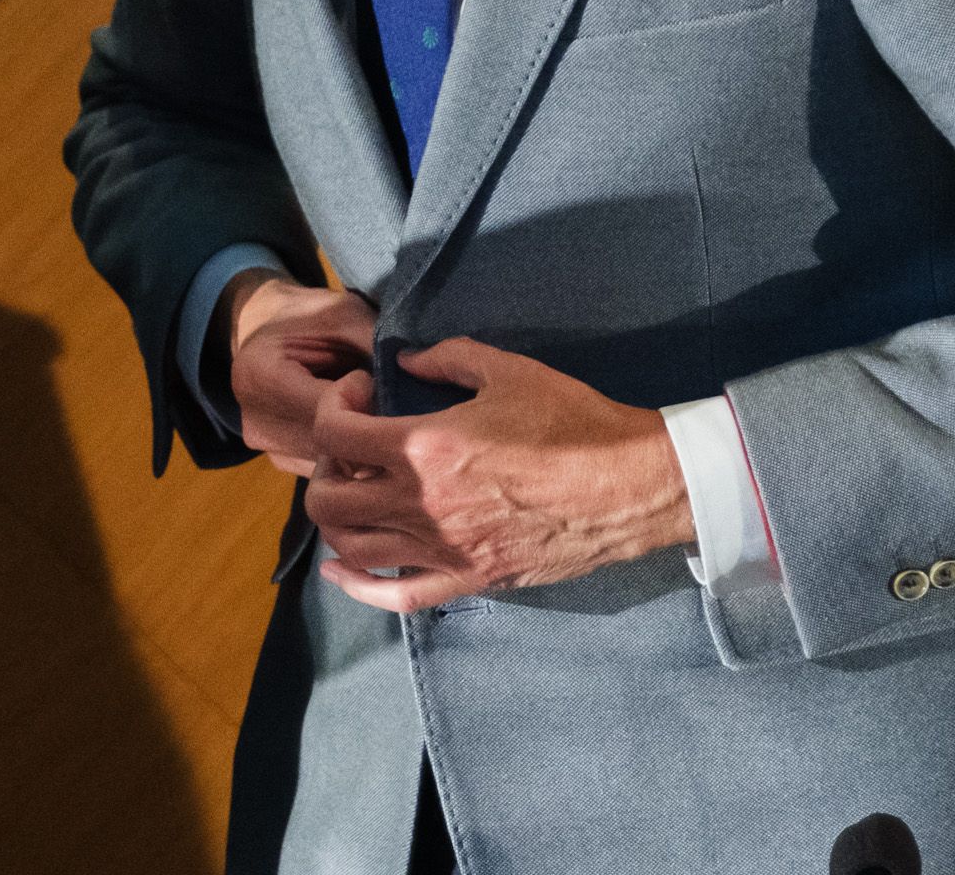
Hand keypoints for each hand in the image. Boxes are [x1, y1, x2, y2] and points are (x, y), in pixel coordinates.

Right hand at [223, 272, 376, 476]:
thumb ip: (375, 344)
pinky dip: (352, 453)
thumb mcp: (343, 313)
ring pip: (334, 464)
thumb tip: (415, 382)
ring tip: (374, 411)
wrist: (263, 328)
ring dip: (364, 445)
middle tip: (391, 403)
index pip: (329, 411)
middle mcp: (257, 422)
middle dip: (370, 428)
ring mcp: (267, 448)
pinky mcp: (282, 461)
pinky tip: (360, 427)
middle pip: (332, 445)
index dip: (366, 399)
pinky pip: (329, 468)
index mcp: (261, 377)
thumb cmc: (306, 315)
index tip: (374, 377)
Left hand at [305, 338, 692, 613]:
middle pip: (327, 500)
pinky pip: (397, 597)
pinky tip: (343, 570)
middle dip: (323, 468)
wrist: (632, 485)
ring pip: (351, 549)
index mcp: (425, 448)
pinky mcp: (470, 579)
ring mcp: (444, 549)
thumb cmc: (573, 422)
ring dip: (336, 521)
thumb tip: (405, 360)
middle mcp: (422, 505)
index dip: (333, 405)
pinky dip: (359, 588)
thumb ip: (446, 358)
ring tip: (355, 495)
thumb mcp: (507, 370)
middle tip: (351, 448)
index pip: (333, 433)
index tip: (360, 394)